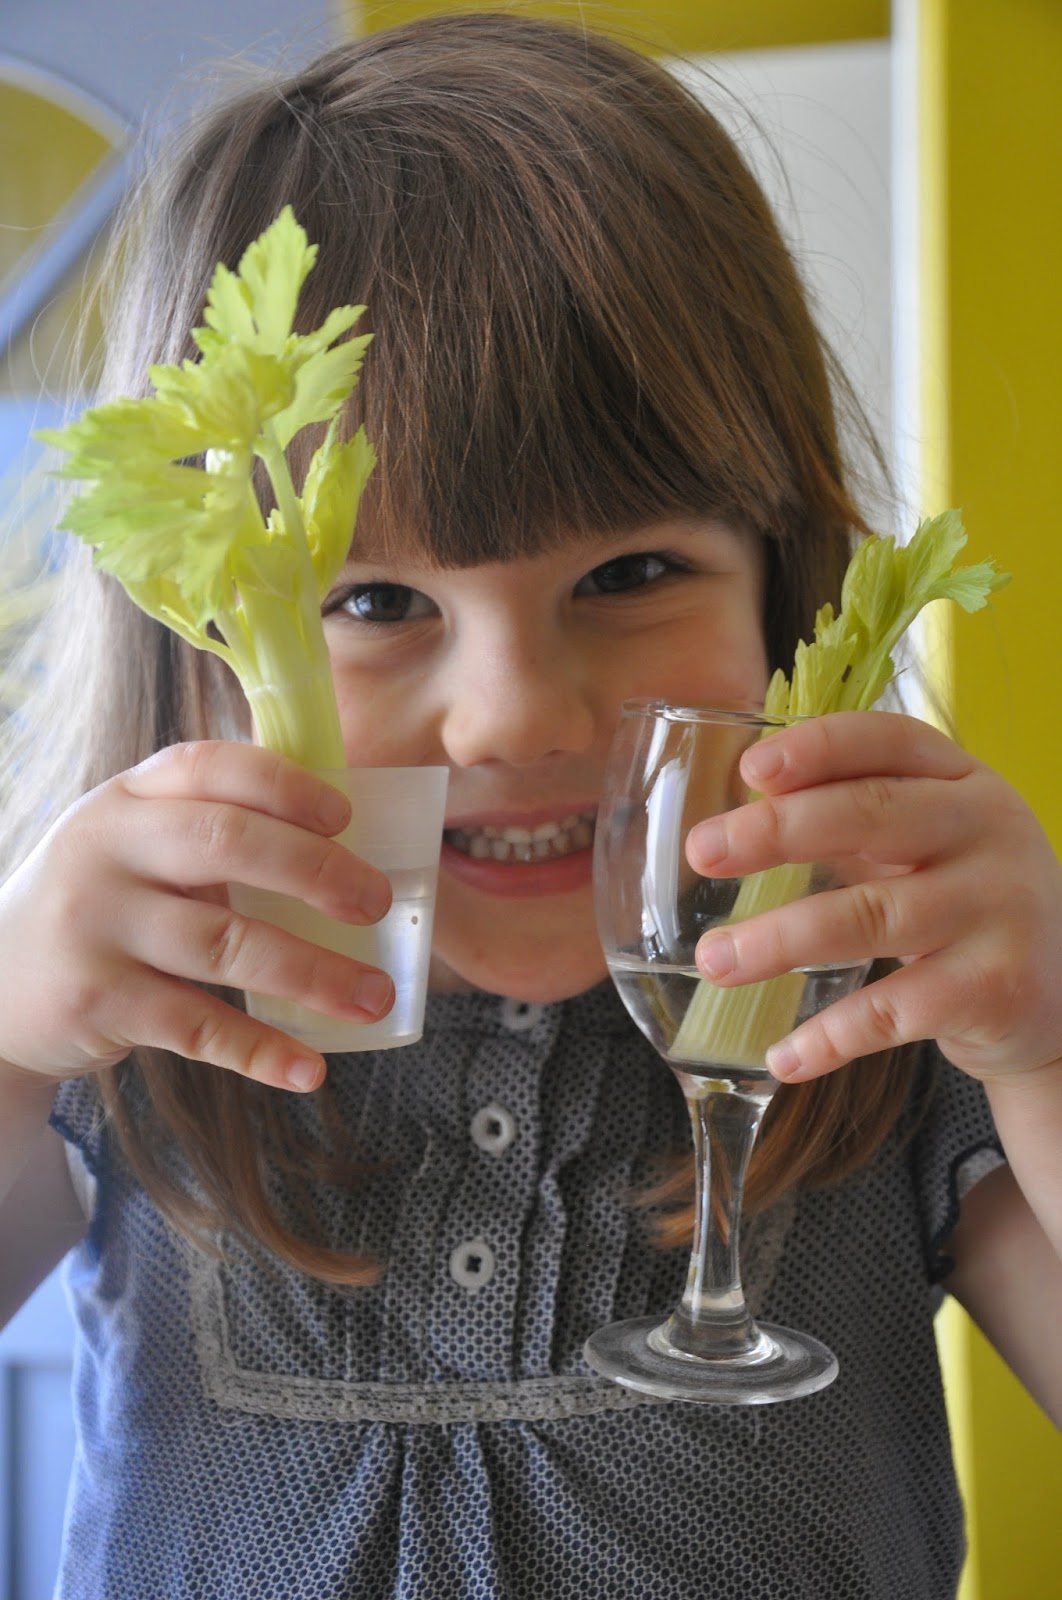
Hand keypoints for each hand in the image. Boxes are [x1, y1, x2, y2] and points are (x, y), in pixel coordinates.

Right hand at [0, 742, 394, 1092]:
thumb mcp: (133, 848)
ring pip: (225, 944)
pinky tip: (310, 1068)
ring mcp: (98, 927)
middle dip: (317, 872)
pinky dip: (260, 1051)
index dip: (285, 786)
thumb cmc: (103, 908)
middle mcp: (107, 851)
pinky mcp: (97, 1001)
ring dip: (314, 973)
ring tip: (373, 995)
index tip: (344, 816)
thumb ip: (212, 834)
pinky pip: (197, 1027)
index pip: (211, 767)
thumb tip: (346, 856)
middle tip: (376, 903)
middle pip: (228, 844)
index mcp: (128, 798)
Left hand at [685, 710, 1061, 1086]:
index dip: (817, 748)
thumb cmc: (965, 900)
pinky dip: (831, 1037)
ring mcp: (999, 909)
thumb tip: (740, 810)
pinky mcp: (997, 987)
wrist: (1060, 995)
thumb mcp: (928, 841)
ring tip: (715, 960)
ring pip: (871, 916)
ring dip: (780, 941)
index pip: (887, 742)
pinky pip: (895, 1010)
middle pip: (871, 814)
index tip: (749, 768)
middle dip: (777, 832)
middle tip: (703, 852)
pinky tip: (782, 1055)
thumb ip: (852, 814)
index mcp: (963, 780)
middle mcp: (988, 831)